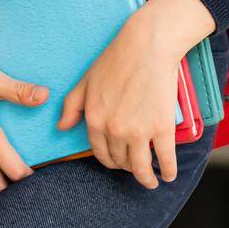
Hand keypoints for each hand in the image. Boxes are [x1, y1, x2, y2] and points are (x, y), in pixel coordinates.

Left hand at [58, 0, 215, 188]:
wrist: (145, 47)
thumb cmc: (114, 61)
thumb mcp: (85, 82)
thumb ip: (72, 107)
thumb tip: (61, 127)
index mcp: (94, 119)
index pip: (100, 152)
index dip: (109, 161)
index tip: (117, 163)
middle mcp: (113, 129)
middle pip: (120, 161)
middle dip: (126, 167)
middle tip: (133, 167)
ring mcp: (138, 131)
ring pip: (140, 167)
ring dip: (146, 178)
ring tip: (150, 180)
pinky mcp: (161, 129)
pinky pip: (165, 160)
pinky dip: (167, 171)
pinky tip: (167, 174)